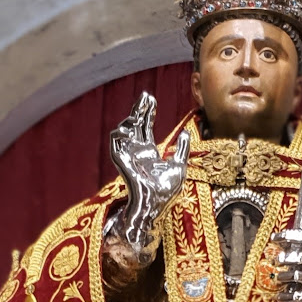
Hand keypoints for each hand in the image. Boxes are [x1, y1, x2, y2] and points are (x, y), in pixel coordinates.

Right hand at [110, 92, 189, 245]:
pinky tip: (129, 127)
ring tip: (139, 112)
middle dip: (139, 110)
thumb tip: (185, 132)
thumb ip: (181, 149)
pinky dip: (119, 134)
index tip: (151, 100)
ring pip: (122, 132)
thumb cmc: (166, 192)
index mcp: (149, 152)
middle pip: (135, 125)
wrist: (156, 205)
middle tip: (146, 97)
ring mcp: (129, 156)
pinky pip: (115, 145)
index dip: (148, 113)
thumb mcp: (179, 166)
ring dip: (128, 120)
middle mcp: (137, 152)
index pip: (146, 127)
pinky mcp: (122, 162)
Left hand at [267, 229, 301, 301]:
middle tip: (276, 259)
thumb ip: (296, 243)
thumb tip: (274, 238)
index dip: (288, 235)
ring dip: (285, 276)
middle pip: (301, 258)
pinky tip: (278, 296)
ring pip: (298, 276)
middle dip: (286, 258)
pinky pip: (299, 295)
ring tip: (278, 276)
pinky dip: (287, 296)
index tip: (274, 237)